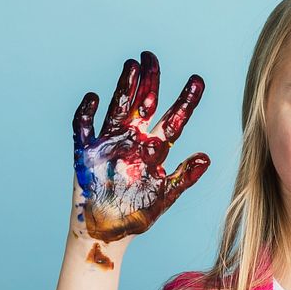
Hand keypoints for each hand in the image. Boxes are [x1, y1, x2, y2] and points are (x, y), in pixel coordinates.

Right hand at [72, 50, 209, 242]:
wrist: (108, 234)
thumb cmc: (137, 215)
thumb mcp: (165, 196)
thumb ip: (184, 177)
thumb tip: (206, 156)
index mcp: (155, 150)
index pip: (174, 119)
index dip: (186, 100)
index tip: (197, 80)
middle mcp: (134, 141)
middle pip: (144, 104)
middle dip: (150, 81)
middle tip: (153, 56)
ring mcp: (110, 144)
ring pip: (118, 107)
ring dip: (124, 87)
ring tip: (131, 65)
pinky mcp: (85, 153)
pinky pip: (84, 127)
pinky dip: (87, 113)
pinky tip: (94, 97)